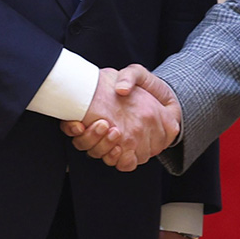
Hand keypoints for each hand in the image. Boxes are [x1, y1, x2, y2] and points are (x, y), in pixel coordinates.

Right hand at [61, 66, 179, 170]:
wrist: (168, 100)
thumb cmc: (148, 87)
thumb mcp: (137, 74)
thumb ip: (129, 76)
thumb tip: (121, 89)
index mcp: (96, 112)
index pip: (73, 126)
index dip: (71, 128)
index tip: (79, 125)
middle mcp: (101, 130)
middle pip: (84, 144)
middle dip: (91, 138)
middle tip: (104, 125)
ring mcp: (116, 143)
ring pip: (100, 155)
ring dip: (104, 148)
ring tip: (116, 133)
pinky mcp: (133, 152)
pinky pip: (123, 164)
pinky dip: (121, 160)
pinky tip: (124, 150)